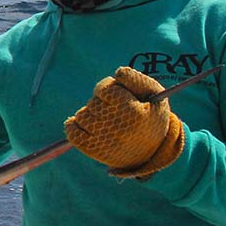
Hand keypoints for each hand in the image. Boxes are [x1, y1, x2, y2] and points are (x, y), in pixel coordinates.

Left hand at [64, 66, 184, 177]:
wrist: (150, 152)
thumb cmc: (149, 116)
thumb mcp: (153, 95)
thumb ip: (136, 79)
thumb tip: (117, 73)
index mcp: (134, 113)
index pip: (106, 90)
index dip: (109, 88)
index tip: (117, 95)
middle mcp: (117, 128)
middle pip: (93, 103)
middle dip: (101, 103)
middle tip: (115, 111)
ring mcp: (103, 140)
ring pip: (81, 115)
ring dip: (90, 114)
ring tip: (106, 121)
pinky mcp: (92, 150)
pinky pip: (71, 130)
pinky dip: (74, 125)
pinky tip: (87, 126)